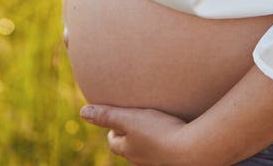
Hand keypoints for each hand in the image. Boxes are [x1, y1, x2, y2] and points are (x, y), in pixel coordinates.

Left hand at [80, 104, 202, 165]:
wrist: (189, 150)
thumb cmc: (158, 132)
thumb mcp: (130, 119)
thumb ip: (107, 115)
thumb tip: (83, 112)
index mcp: (128, 149)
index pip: (114, 142)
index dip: (112, 131)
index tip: (115, 121)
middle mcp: (141, 158)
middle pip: (129, 148)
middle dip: (128, 135)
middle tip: (133, 120)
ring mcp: (157, 160)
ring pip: (147, 149)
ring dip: (146, 137)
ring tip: (152, 123)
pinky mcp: (173, 156)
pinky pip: (163, 148)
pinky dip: (162, 139)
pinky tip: (171, 128)